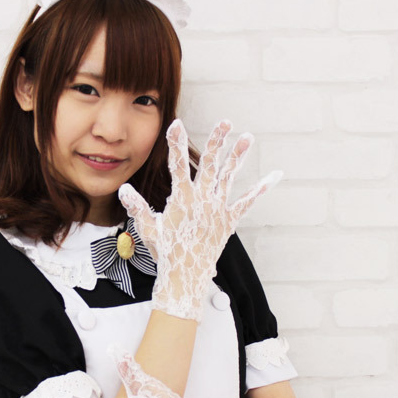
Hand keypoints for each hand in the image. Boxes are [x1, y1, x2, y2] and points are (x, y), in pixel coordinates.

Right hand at [118, 119, 281, 321]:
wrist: (185, 276)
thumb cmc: (165, 252)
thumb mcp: (148, 228)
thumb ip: (137, 207)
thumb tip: (124, 189)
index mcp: (182, 199)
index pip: (176, 165)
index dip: (175, 143)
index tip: (176, 124)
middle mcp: (202, 199)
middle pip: (209, 164)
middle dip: (217, 141)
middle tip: (225, 122)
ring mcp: (218, 209)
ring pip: (229, 177)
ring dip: (238, 156)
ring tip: (247, 137)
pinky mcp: (229, 221)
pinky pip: (247, 202)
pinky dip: (261, 189)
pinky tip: (273, 176)